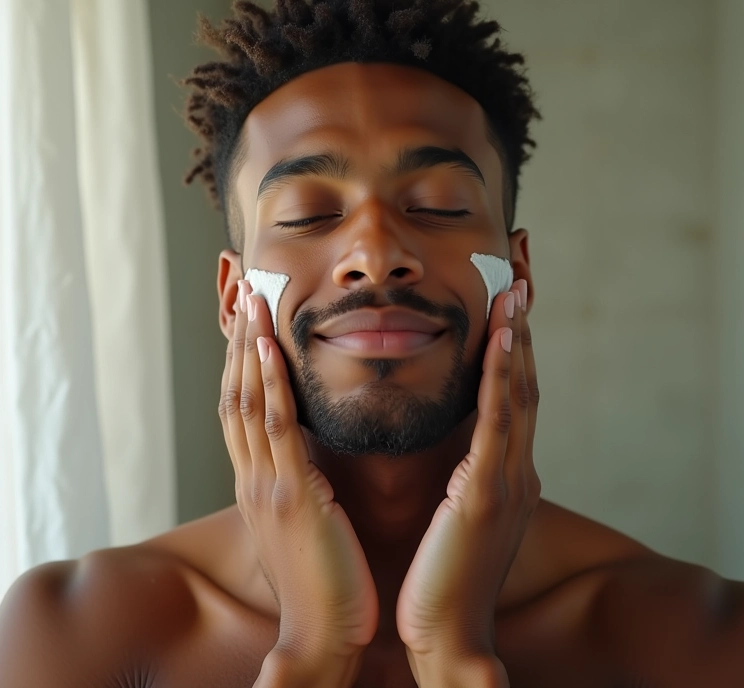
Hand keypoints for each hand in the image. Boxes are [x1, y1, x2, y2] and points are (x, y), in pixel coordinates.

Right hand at [219, 281, 378, 671]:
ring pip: (245, 402)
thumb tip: (307, 454)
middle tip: (242, 294)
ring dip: (247, 348)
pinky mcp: (292, 496)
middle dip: (238, 343)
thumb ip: (299, 483)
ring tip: (250, 302)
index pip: (242, 410)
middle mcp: (253, 478)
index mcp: (259, 483)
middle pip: (234, 395)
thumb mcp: (303, 521)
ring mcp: (267, 485)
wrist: (324, 635)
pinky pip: (275, 430)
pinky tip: (268, 349)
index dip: (242, 363)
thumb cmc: (323, 579)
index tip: (249, 323)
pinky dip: (267, 385)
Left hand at [396, 280, 539, 664]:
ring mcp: (507, 481)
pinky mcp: (488, 494)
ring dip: (518, 340)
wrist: (447, 633)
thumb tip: (461, 444)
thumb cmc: (446, 574)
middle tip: (521, 281)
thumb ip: (468, 474)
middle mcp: (517, 470)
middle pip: (525, 385)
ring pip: (518, 394)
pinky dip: (503, 377)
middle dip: (523, 332)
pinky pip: (498, 422)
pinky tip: (501, 339)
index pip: (515, 397)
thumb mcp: (462, 512)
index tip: (509, 307)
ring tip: (515, 292)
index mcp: (507, 474)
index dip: (515, 350)